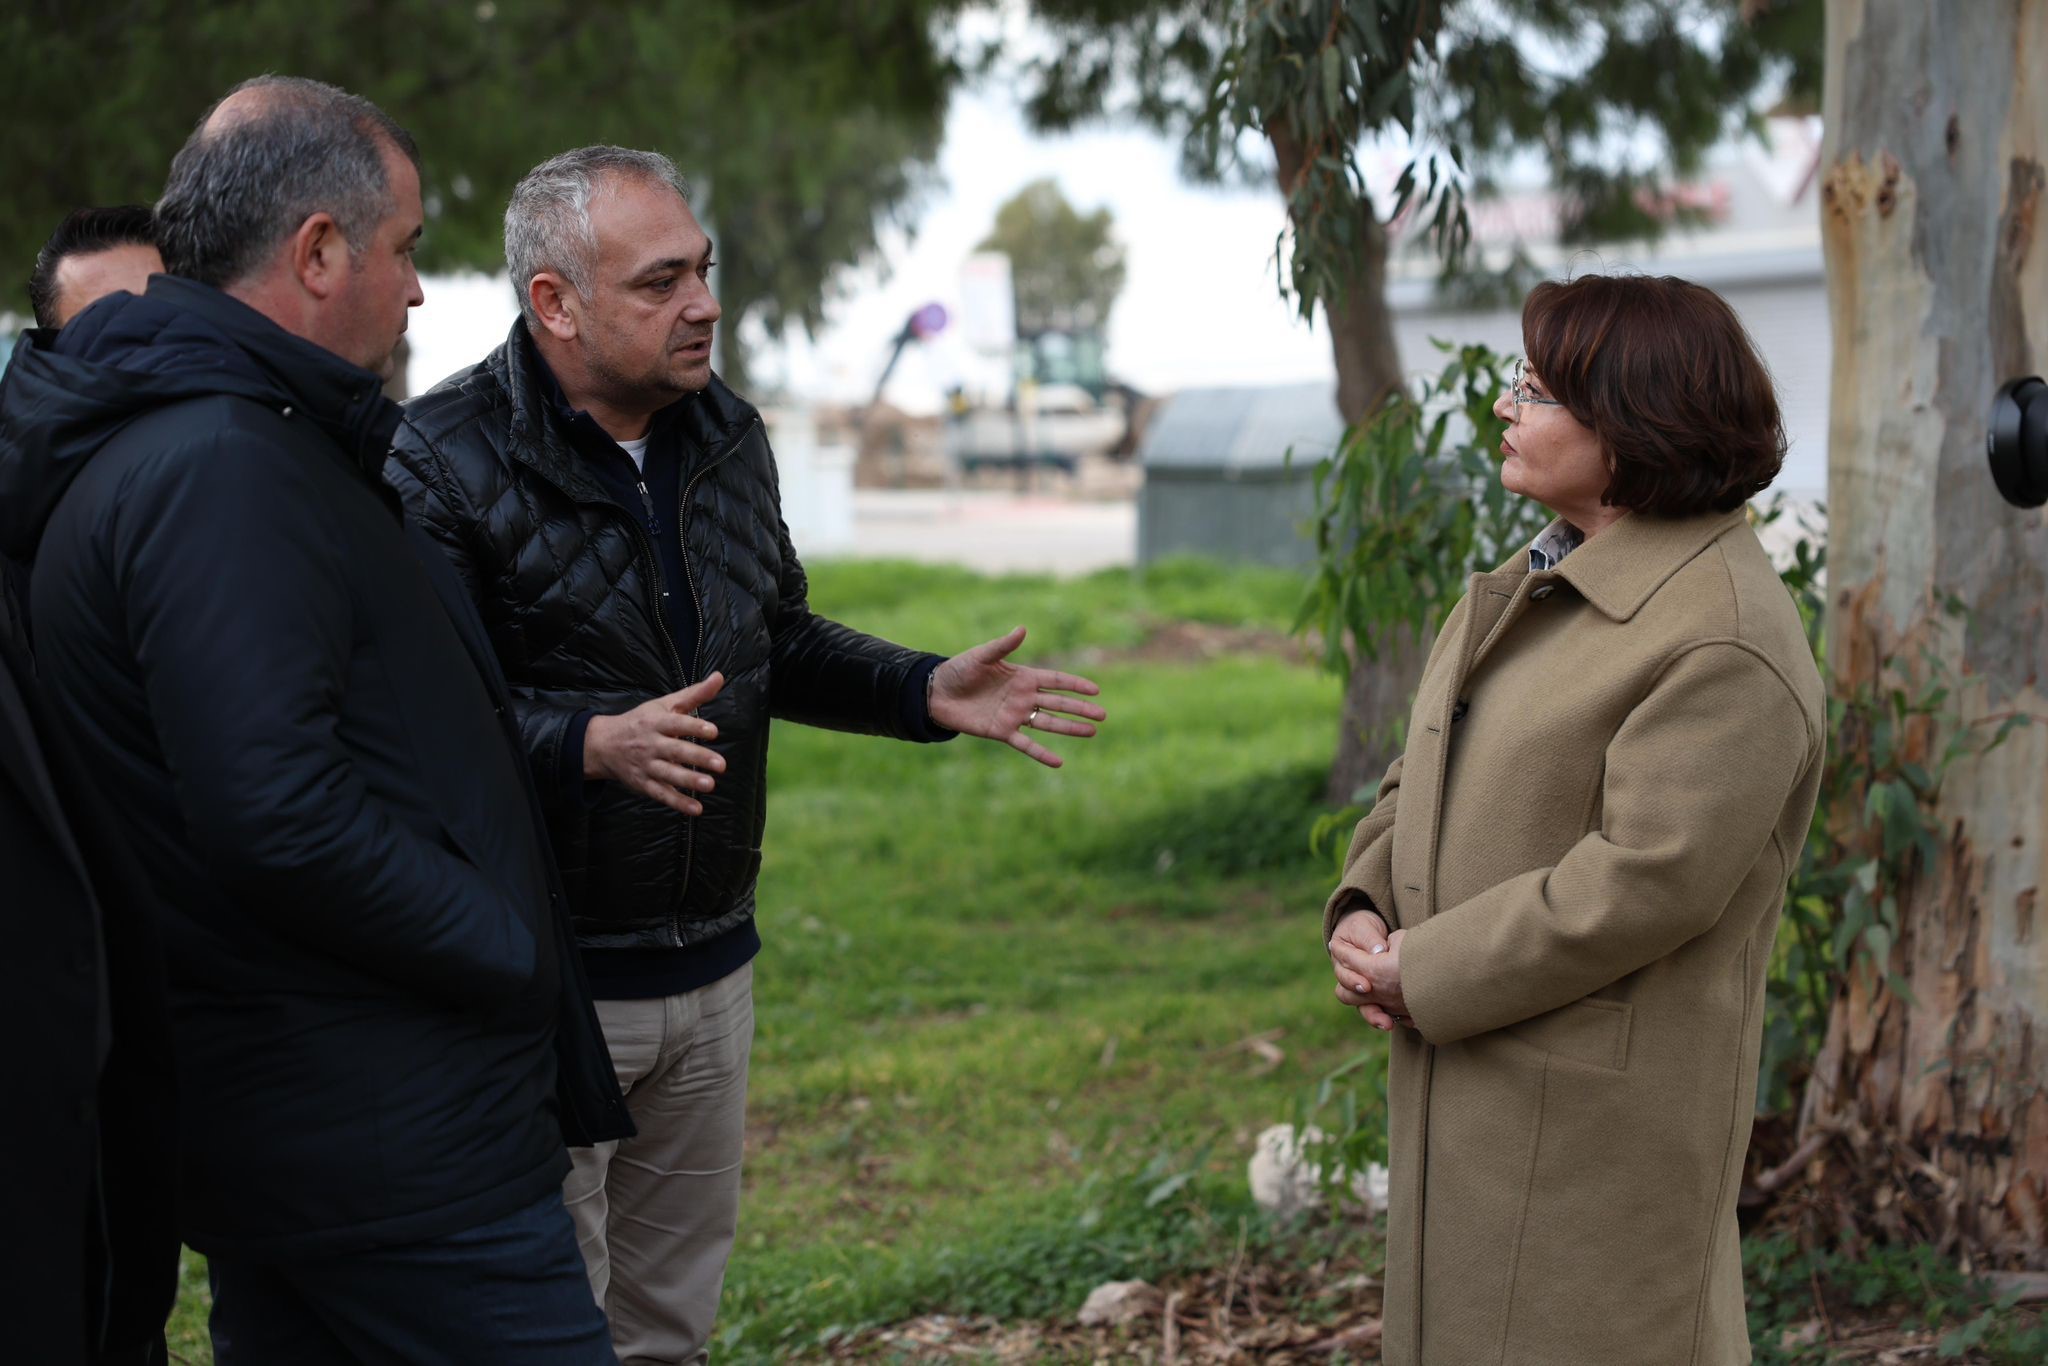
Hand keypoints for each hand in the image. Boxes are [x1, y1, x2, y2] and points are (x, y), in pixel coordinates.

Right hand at [583, 673, 726, 814]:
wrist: (603, 744)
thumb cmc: (641, 721)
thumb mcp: (665, 705)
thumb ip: (694, 694)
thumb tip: (719, 677)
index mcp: (656, 722)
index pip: (676, 723)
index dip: (695, 726)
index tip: (714, 731)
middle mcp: (651, 744)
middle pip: (675, 751)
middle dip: (698, 758)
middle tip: (721, 765)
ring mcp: (646, 766)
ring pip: (668, 774)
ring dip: (689, 781)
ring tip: (709, 785)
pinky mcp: (643, 784)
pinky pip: (661, 794)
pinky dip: (678, 802)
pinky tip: (696, 809)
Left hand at [928, 626, 1105, 768]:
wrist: (936, 694)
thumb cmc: (959, 670)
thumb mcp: (981, 656)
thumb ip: (1003, 645)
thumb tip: (1023, 629)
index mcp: (1022, 676)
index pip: (1056, 681)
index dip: (1075, 685)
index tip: (1095, 690)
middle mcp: (1023, 697)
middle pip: (1058, 703)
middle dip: (1080, 709)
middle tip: (1102, 715)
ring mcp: (1015, 716)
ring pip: (1049, 723)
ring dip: (1070, 728)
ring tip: (1092, 732)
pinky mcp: (1002, 732)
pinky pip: (1026, 744)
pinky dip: (1041, 754)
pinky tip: (1059, 762)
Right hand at [1329, 910, 1408, 1030]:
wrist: (1369, 932)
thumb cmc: (1364, 927)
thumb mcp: (1365, 927)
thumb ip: (1370, 939)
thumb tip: (1378, 951)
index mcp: (1341, 962)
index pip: (1344, 976)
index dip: (1354, 982)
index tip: (1367, 986)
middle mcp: (1349, 979)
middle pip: (1349, 997)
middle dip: (1364, 1004)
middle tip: (1380, 1010)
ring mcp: (1363, 991)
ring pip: (1365, 1009)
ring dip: (1375, 1018)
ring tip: (1388, 1024)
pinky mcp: (1378, 997)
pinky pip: (1381, 1012)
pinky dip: (1392, 1018)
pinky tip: (1404, 1020)